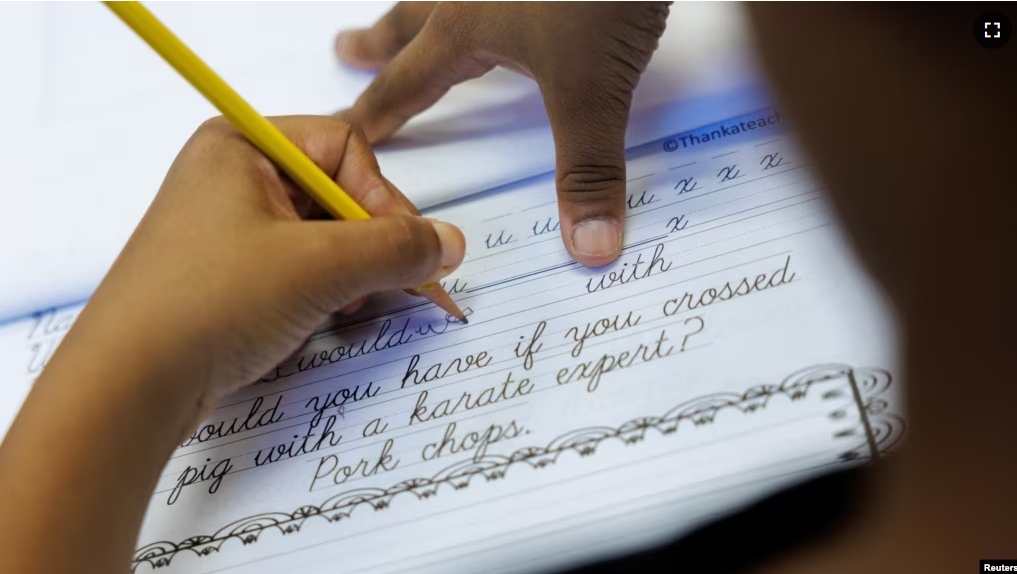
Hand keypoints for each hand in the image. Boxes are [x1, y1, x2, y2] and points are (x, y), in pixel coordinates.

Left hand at [0, 115, 466, 573]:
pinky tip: (320, 320)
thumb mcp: (319, 267)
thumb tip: (451, 243)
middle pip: (337, 192)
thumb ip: (396, 248)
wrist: (128, 387)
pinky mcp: (228, 274)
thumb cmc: (206, 305)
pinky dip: (322, 292)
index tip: (404, 247)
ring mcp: (228, 228)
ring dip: (350, 272)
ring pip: (321, 236)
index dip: (382, 197)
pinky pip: (297, 268)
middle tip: (397, 283)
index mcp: (242, 144)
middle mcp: (232, 176)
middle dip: (369, 242)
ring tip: (346, 306)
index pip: (345, 147)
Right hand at [335, 2, 669, 266]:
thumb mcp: (595, 90)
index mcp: (468, 24)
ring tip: (418, 12)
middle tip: (345, 47)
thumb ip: (591, 170)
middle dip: (378, 40)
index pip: (407, 82)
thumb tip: (589, 249)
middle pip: (411, 18)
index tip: (349, 132)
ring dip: (425, 5)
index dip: (377, 113)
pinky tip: (504, 1)